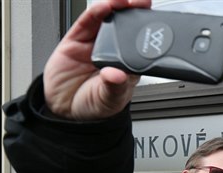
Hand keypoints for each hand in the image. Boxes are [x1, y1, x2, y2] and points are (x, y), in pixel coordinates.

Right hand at [43, 0, 150, 120]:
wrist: (66, 111)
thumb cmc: (94, 105)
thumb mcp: (109, 100)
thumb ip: (114, 86)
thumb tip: (117, 75)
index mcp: (128, 63)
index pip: (142, 42)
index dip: (149, 28)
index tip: (157, 19)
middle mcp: (113, 50)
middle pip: (126, 25)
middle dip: (135, 10)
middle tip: (143, 2)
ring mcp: (95, 43)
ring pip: (107, 19)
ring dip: (116, 6)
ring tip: (124, 1)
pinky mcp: (76, 40)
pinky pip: (86, 23)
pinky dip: (95, 12)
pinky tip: (104, 6)